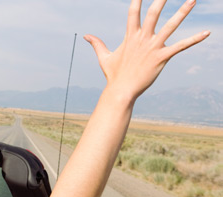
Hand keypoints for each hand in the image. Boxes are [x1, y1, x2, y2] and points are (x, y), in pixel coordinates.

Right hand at [84, 0, 208, 98]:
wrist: (122, 90)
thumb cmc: (114, 75)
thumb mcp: (104, 57)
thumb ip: (97, 44)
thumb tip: (86, 35)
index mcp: (130, 36)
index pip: (133, 13)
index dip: (137, 0)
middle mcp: (142, 39)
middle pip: (153, 13)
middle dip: (161, 0)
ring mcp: (153, 47)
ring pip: (170, 26)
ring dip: (183, 12)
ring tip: (193, 0)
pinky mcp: (162, 57)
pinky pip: (181, 46)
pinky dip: (194, 39)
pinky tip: (207, 33)